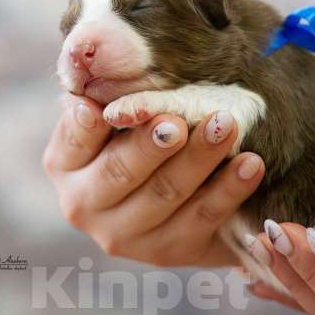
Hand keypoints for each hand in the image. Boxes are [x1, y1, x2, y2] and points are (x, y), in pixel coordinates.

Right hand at [43, 95, 265, 265]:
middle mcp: (84, 205)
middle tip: (179, 121)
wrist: (169, 195)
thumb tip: (106, 61)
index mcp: (64, 164)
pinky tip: (250, 163)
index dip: (88, 127)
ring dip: (199, 159)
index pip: (73, 141)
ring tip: (226, 126)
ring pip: (165, 195)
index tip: (102, 110)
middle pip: (121, 172)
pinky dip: (229, 189)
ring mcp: (124, 236)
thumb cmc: (135, 134)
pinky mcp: (168, 252)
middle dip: (153, 145)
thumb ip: (111, 96)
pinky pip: (203, 219)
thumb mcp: (115, 115)